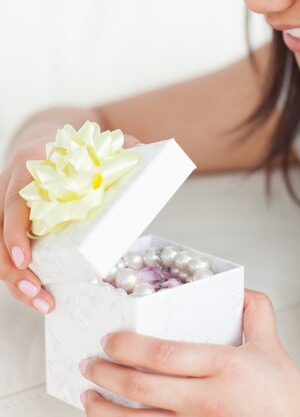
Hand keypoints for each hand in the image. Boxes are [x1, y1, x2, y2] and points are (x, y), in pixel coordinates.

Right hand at [0, 125, 139, 314]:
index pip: (13, 204)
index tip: (26, 260)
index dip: (15, 234)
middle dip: (14, 270)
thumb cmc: (69, 146)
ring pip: (0, 250)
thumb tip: (140, 148)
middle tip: (37, 292)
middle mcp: (10, 190)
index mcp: (28, 170)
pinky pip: (10, 253)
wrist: (43, 141)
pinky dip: (23, 276)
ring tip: (44, 303)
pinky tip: (41, 294)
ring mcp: (7, 210)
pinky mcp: (13, 226)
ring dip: (17, 281)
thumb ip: (113, 146)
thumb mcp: (88, 142)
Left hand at [80, 289, 299, 416]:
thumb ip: (255, 312)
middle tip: (89, 362)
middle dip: (109, 374)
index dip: (130, 347)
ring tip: (88, 395)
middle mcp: (207, 400)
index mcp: (224, 367)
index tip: (110, 339)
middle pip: (144, 388)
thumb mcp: (272, 346)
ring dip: (106, 410)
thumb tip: (237, 288)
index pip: (166, 355)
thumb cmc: (285, 399)